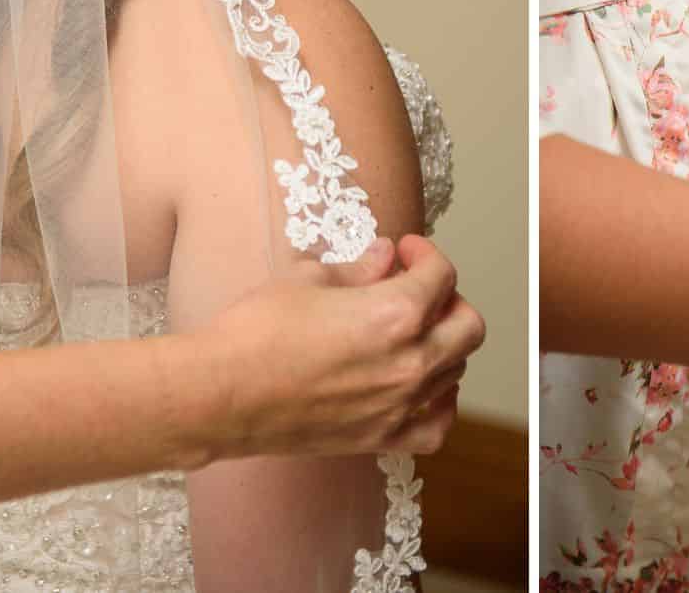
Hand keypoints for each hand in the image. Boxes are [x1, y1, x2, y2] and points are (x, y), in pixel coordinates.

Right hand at [194, 234, 485, 460]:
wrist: (220, 394)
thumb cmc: (256, 332)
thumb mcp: (310, 279)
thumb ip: (360, 268)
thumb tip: (384, 256)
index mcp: (396, 314)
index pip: (441, 276)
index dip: (426, 253)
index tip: (406, 250)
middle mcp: (409, 363)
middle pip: (467, 326)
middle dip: (449, 298)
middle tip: (419, 287)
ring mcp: (398, 406)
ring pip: (456, 371)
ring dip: (446, 344)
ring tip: (417, 330)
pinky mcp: (379, 438)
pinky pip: (436, 426)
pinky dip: (441, 404)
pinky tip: (425, 388)